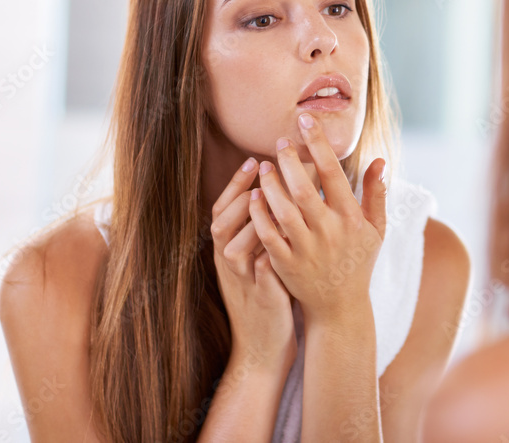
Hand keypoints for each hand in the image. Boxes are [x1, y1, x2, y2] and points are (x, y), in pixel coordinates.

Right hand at [210, 157, 296, 375]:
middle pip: (222, 223)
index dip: (235, 185)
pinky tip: (285, 235)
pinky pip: (259, 273)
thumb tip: (282, 192)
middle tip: (262, 169)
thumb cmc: (268, 297)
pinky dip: (268, 254)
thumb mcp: (260, 261)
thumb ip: (265, 231)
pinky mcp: (260, 299)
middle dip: (240, 194)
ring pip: (234, 247)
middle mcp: (229, 265)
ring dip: (251, 221)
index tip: (253, 159)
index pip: (223, 211)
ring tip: (270, 198)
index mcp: (227, 252)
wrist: (263, 349)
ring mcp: (241, 283)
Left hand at [250, 112, 386, 327]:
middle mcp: (330, 233)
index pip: (333, 173)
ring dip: (270, 185)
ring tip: (263, 167)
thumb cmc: (358, 262)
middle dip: (289, 161)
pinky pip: (269, 236)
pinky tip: (253, 197)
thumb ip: (376, 193)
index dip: (318, 144)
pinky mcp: (287, 265)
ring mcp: (307, 250)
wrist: (340, 308)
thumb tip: (379, 160)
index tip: (304, 121)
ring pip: (284, 211)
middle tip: (279, 142)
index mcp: (351, 219)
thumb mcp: (376, 229)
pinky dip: (259, 215)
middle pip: (304, 189)